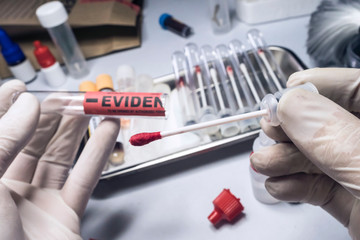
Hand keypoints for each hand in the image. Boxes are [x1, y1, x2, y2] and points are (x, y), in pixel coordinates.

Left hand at [0, 80, 119, 238]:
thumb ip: (3, 140)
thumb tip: (27, 104)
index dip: (5, 105)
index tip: (22, 88)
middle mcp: (5, 188)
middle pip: (31, 141)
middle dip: (53, 115)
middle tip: (72, 95)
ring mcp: (36, 201)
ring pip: (60, 155)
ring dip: (78, 129)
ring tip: (94, 107)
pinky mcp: (64, 214)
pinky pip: (83, 177)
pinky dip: (98, 153)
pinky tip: (107, 133)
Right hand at [250, 68, 359, 238]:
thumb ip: (336, 138)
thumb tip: (293, 104)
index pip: (354, 88)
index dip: (317, 90)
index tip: (285, 101)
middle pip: (327, 121)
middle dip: (292, 129)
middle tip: (271, 135)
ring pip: (317, 154)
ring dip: (285, 159)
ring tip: (267, 165)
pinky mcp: (354, 201)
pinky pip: (318, 184)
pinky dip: (294, 184)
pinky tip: (282, 186)